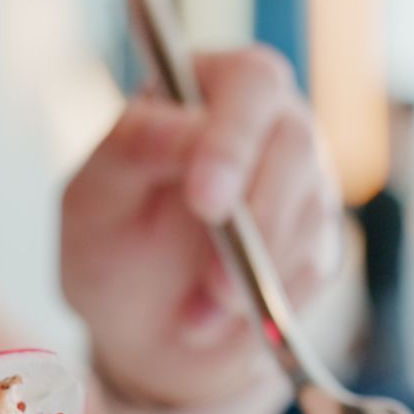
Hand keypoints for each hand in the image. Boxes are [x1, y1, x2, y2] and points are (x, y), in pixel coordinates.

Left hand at [61, 45, 341, 405]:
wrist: (141, 330)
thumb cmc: (109, 249)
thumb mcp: (93, 200)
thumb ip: (131, 149)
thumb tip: (189, 129)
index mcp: (206, 88)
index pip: (248, 82)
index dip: (232, 141)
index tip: (203, 201)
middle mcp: (265, 121)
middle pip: (296, 141)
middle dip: (255, 216)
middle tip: (213, 280)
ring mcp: (302, 176)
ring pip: (310, 210)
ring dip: (248, 275)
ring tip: (194, 313)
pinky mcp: (320, 236)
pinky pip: (314, 265)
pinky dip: (263, 302)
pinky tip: (217, 315)